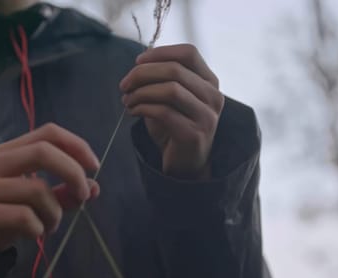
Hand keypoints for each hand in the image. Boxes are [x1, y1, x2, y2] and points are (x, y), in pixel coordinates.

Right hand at [0, 124, 100, 277]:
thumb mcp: (33, 205)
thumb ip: (61, 194)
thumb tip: (94, 188)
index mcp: (7, 153)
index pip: (47, 133)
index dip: (76, 145)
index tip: (94, 166)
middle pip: (43, 152)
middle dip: (72, 173)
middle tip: (84, 197)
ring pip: (37, 190)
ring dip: (55, 213)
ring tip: (49, 226)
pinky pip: (24, 217)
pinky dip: (38, 228)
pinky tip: (33, 234)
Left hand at [120, 44, 224, 179]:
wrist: (184, 165)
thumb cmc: (174, 127)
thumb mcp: (169, 98)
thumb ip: (160, 79)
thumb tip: (140, 64)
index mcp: (209, 82)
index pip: (189, 53)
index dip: (160, 53)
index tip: (137, 62)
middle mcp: (213, 97)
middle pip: (175, 70)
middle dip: (143, 74)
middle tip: (124, 85)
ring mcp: (206, 117)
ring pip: (170, 89)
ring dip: (141, 92)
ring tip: (127, 101)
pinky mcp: (194, 135)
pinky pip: (164, 112)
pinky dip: (143, 108)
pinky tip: (133, 111)